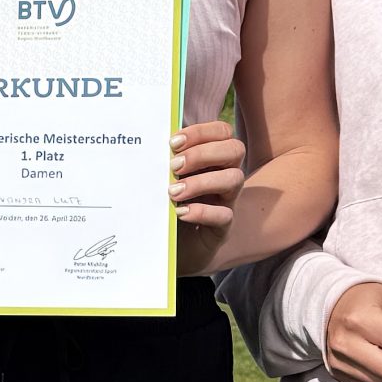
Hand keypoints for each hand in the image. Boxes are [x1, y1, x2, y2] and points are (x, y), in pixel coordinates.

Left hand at [168, 118, 246, 273]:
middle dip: (202, 153)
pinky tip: (180, 213)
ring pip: (234, 179)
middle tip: (174, 166)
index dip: (201, 132)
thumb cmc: (168, 206)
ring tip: (173, 192)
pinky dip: (202, 212)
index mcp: (213, 158)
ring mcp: (227, 201)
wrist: (175, 249)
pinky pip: (224, 215)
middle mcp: (225, 175)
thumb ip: (164, 162)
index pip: (222, 132)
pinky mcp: (223, 227)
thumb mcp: (166, 180)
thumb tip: (147, 141)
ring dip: (202, 181)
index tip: (173, 142)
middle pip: (235, 150)